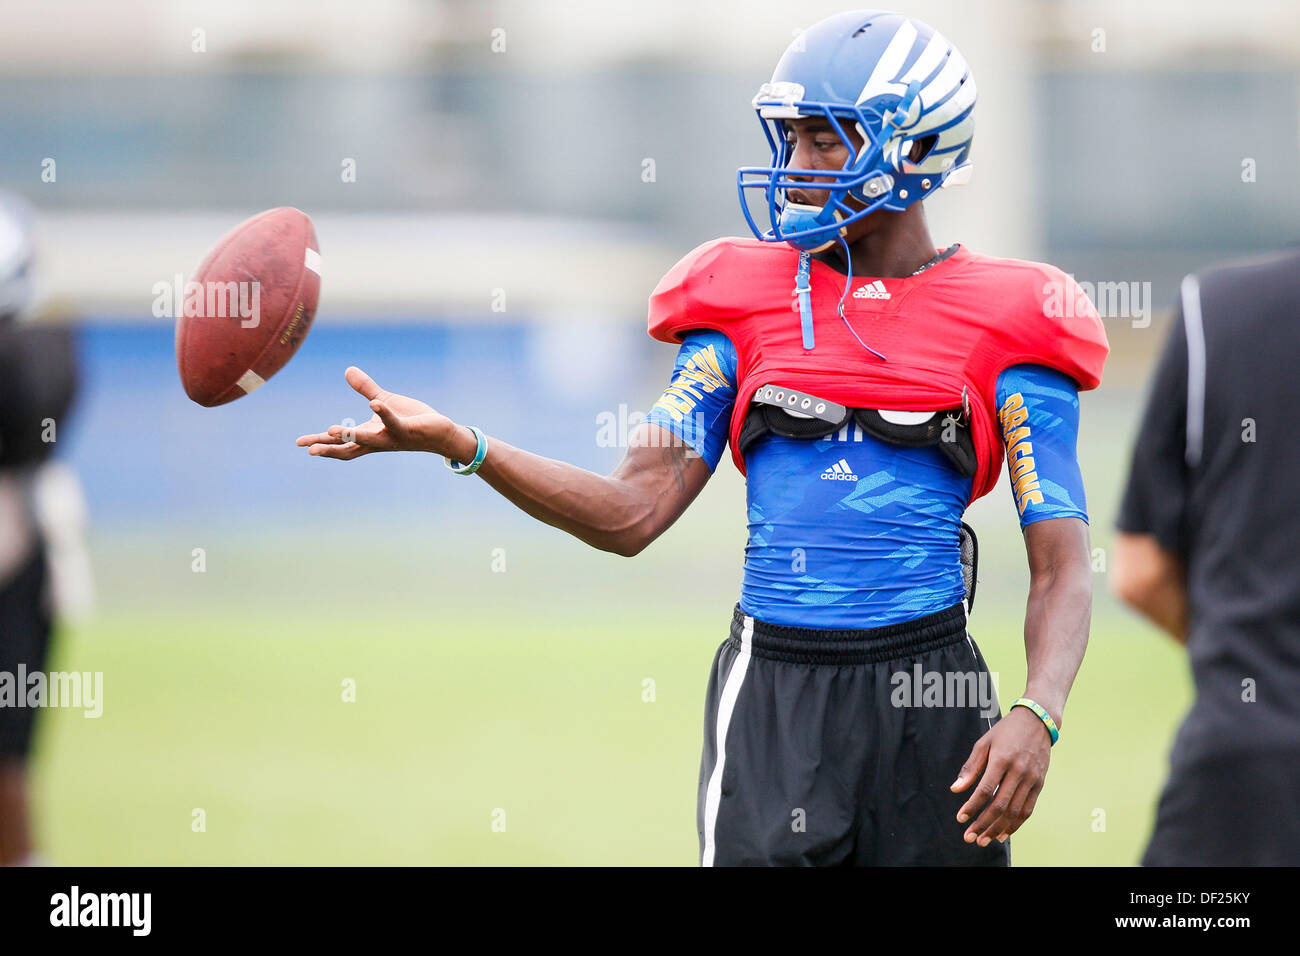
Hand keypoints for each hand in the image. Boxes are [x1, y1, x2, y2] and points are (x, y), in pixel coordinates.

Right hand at [296, 366, 456, 459]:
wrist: (440, 433)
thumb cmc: (411, 420)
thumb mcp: (384, 402)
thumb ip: (365, 388)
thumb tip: (348, 370)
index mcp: (369, 436)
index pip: (341, 443)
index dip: (320, 443)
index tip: (300, 443)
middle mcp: (378, 441)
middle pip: (349, 448)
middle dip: (329, 448)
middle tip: (310, 450)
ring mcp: (392, 437)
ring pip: (368, 440)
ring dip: (351, 435)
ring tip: (332, 430)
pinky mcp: (407, 430)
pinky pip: (393, 422)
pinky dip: (383, 413)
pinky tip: (375, 403)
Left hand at [950, 705, 1052, 846]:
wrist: (1037, 722)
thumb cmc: (1006, 732)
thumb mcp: (984, 743)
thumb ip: (970, 767)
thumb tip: (956, 789)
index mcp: (1002, 759)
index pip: (985, 790)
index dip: (972, 806)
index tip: (961, 818)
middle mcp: (1018, 771)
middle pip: (1000, 805)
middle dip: (983, 824)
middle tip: (970, 837)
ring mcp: (1031, 779)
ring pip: (1014, 811)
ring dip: (998, 828)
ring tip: (984, 840)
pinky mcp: (1039, 784)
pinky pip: (1027, 809)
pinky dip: (1015, 824)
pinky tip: (1003, 833)